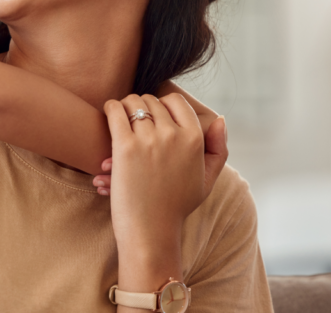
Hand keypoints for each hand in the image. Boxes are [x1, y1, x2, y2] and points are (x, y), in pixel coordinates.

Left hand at [92, 110, 226, 196]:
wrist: (151, 230)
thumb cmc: (176, 205)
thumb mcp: (206, 179)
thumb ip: (218, 148)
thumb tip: (220, 118)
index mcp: (195, 140)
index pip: (176, 101)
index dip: (163, 104)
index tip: (153, 114)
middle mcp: (174, 135)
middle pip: (152, 101)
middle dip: (141, 106)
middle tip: (133, 117)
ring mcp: (149, 140)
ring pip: (133, 102)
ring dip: (125, 106)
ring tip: (120, 115)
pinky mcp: (125, 147)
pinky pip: (115, 111)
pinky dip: (110, 108)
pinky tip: (109, 113)